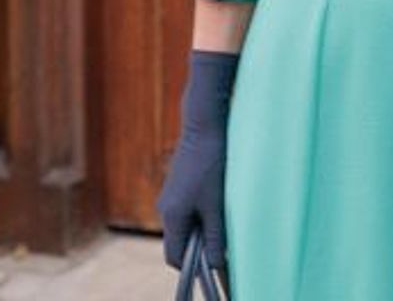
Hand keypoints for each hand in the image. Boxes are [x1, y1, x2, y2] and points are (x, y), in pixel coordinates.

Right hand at [157, 50, 238, 271]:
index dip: (194, 269)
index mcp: (171, 217)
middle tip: (226, 248)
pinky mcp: (180, 184)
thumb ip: (216, 236)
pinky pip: (188, 210)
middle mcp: (166, 208)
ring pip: (186, 225)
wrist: (206, 123)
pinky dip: (203, 215)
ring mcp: (171, 195)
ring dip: (203, 231)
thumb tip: (216, 265)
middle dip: (200, 250)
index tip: (216, 270)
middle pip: (180, 243)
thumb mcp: (218, 203)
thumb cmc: (213, 163)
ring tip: (227, 223)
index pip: (175, 258)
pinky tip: (222, 204)